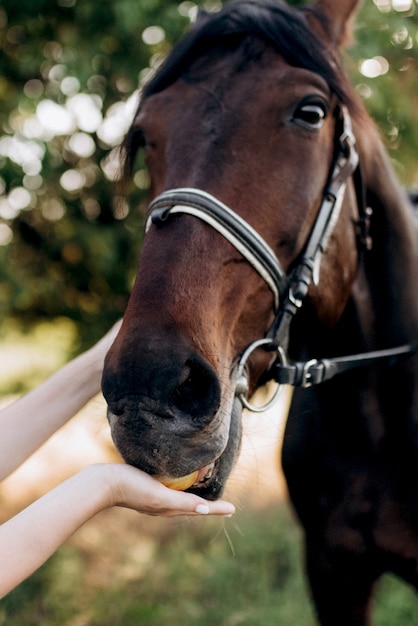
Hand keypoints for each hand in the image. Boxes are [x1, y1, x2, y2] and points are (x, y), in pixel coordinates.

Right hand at [99, 463, 234, 516]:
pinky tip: (177, 479)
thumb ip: (181, 501)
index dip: (216, 509)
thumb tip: (205, 510)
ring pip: (181, 498)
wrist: (103, 483)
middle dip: (208, 504)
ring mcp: (154, 497)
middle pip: (192, 505)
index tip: (233, 509)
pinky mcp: (146, 488)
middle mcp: (164, 504)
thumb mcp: (159, 495)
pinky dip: (180, 487)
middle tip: (222, 503)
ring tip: (204, 491)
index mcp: (170, 507)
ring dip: (194, 495)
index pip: (199, 508)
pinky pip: (169, 489)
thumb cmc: (132, 487)